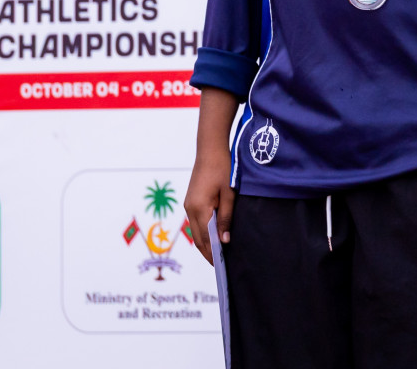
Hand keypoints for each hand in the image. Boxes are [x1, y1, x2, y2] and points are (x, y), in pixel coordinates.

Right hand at [184, 147, 234, 264]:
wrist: (210, 150)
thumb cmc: (223, 169)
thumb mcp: (229, 194)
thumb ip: (226, 218)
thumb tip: (224, 240)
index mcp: (199, 208)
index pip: (206, 238)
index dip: (213, 253)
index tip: (221, 266)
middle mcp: (190, 209)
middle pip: (198, 238)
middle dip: (208, 253)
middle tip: (220, 266)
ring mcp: (188, 205)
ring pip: (195, 232)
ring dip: (205, 244)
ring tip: (217, 256)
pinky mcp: (190, 201)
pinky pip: (195, 223)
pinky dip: (202, 233)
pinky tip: (212, 237)